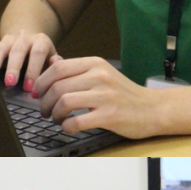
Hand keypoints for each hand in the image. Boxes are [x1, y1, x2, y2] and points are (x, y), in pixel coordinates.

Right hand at [0, 30, 58, 91]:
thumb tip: (56, 63)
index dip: (33, 70)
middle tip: (10, 83)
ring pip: (0, 49)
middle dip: (13, 67)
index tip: (29, 87)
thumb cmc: (42, 58)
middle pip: (17, 50)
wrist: (28, 41)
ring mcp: (7, 40)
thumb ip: (54, 64)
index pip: (37, 52)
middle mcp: (23, 37)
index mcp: (40, 41)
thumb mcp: (51, 59)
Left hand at [30, 57, 159, 138]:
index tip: (37, 93)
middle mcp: (99, 76)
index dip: (41, 81)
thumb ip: (78, 69)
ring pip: (64, 102)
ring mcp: (105, 96)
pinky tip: (69, 127)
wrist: (153, 109)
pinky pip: (76, 121)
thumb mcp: (103, 73)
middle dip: (44, 101)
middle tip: (44, 111)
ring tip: (56, 119)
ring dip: (54, 114)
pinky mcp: (109, 115)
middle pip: (57, 86)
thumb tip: (52, 62)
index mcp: (95, 64)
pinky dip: (67, 126)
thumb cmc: (125, 94)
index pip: (58, 68)